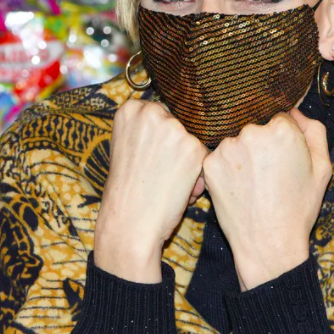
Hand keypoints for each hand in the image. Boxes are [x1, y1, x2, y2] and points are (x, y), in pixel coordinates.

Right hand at [95, 99, 208, 281]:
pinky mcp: (194, 149)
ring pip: (194, 143)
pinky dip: (198, 178)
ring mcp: (174, 129)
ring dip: (189, 166)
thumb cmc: (128, 193)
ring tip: (168, 187)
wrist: (130, 223)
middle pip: (180, 127)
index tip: (153, 159)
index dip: (162, 141)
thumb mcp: (128, 150)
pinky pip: (205, 159)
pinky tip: (180, 193)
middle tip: (160, 175)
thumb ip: (149, 133)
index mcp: (131, 110)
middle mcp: (152, 113)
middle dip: (177, 151)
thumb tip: (182, 129)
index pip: (162, 115)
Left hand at [202, 108, 331, 290]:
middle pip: (256, 127)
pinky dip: (227, 169)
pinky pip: (220, 157)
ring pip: (236, 141)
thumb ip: (314, 132)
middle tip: (268, 176)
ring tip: (253, 184)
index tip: (284, 161)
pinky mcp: (209, 165)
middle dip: (261, 145)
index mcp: (281, 129)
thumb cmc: (298, 208)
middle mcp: (251, 132)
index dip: (284, 140)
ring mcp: (227, 148)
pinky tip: (238, 188)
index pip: (280, 118)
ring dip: (242, 155)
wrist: (268, 243)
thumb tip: (294, 112)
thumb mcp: (322, 169)